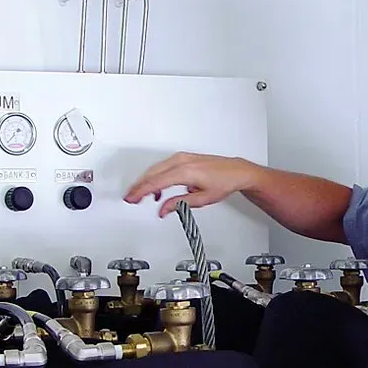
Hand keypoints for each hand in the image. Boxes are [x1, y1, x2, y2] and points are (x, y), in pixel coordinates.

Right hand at [123, 152, 257, 217]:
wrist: (236, 172)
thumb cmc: (224, 182)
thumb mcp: (201, 199)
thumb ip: (179, 204)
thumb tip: (163, 209)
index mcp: (185, 172)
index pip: (156, 182)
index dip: (141, 191)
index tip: (131, 198)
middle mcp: (182, 161)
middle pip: (152, 174)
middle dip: (139, 187)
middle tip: (131, 198)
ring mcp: (182, 157)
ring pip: (155, 169)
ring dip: (147, 182)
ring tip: (141, 196)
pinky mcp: (183, 158)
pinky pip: (163, 166)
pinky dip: (156, 176)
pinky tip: (157, 189)